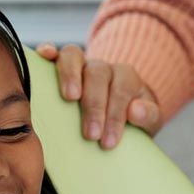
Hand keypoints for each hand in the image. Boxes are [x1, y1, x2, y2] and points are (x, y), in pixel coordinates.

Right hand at [36, 42, 161, 148]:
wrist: (120, 108)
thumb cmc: (131, 118)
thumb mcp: (149, 121)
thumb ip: (148, 116)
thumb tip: (134, 111)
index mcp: (125, 78)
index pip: (121, 91)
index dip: (115, 116)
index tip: (108, 142)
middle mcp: (102, 67)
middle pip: (97, 74)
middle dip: (94, 106)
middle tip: (91, 135)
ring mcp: (81, 64)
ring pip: (74, 56)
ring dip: (70, 75)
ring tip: (69, 98)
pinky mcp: (61, 65)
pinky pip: (55, 53)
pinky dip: (48, 51)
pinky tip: (44, 56)